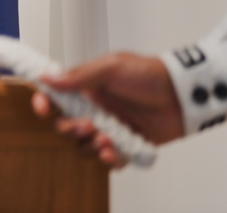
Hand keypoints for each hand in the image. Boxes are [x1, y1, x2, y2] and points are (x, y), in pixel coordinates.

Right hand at [31, 52, 183, 167]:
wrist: (183, 95)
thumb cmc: (149, 75)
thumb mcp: (111, 67)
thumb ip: (79, 76)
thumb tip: (48, 78)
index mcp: (87, 88)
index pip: (56, 96)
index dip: (44, 102)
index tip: (42, 109)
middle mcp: (95, 108)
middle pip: (66, 125)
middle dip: (71, 129)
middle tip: (88, 126)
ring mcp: (110, 127)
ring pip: (85, 145)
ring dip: (90, 145)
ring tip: (107, 140)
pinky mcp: (127, 144)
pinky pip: (110, 159)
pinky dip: (109, 159)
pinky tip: (114, 153)